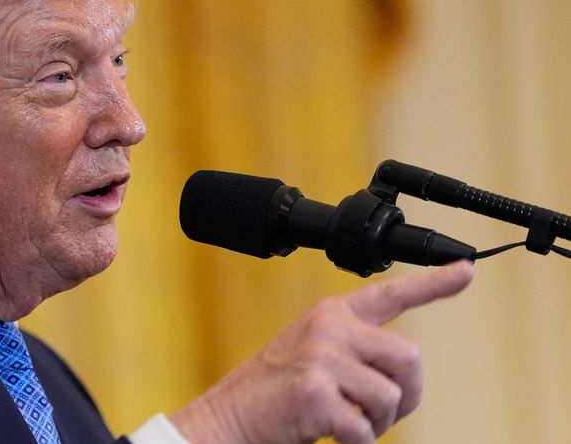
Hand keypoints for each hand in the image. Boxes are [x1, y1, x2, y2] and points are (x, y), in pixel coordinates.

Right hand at [170, 261, 474, 443]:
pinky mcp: (313, 391)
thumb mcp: (317, 354)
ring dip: (378, 423)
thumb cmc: (278, 391)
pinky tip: (331, 434)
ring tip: (346, 423)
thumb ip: (357, 349)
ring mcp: (320, 356)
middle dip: (407, 395)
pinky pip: (364, 427)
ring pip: (392, 396)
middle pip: (410, 356)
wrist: (231, 415)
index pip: (391, 293)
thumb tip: (407, 372)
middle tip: (379, 414)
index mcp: (333, 313)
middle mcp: (329, 326)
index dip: (434, 283)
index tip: (466, 271)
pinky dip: (355, 442)